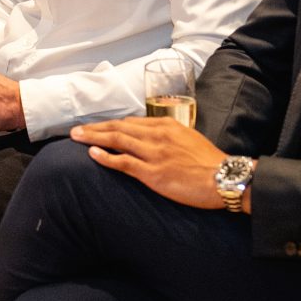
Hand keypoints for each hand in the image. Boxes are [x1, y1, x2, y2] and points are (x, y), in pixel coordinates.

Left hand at [69, 117, 228, 208]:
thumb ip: (170, 137)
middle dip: (95, 128)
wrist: (223, 178)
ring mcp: (154, 153)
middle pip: (118, 127)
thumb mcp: (189, 140)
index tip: (97, 127)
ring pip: (117, 140)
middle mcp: (157, 135)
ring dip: (93, 138)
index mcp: (167, 125)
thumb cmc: (210, 163)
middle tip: (76, 130)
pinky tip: (92, 155)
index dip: (111, 124)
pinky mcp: (153, 173)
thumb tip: (155, 140)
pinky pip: (124, 163)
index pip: (131, 122)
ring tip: (76, 137)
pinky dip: (106, 157)